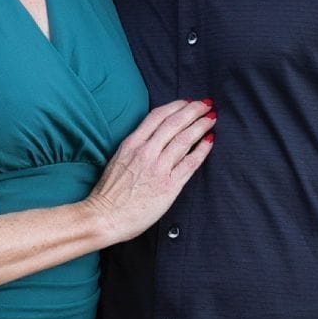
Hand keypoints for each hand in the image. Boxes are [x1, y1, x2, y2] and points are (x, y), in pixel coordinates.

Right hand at [85, 99, 215, 244]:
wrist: (105, 216)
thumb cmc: (109, 192)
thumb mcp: (118, 159)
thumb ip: (136, 147)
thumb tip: (154, 138)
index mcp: (132, 144)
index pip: (157, 116)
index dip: (176, 106)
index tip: (187, 102)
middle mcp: (146, 152)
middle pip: (175, 123)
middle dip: (193, 110)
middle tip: (206, 104)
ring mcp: (158, 168)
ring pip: (185, 139)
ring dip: (201, 125)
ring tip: (212, 118)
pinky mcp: (169, 185)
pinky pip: (190, 162)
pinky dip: (202, 149)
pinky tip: (210, 140)